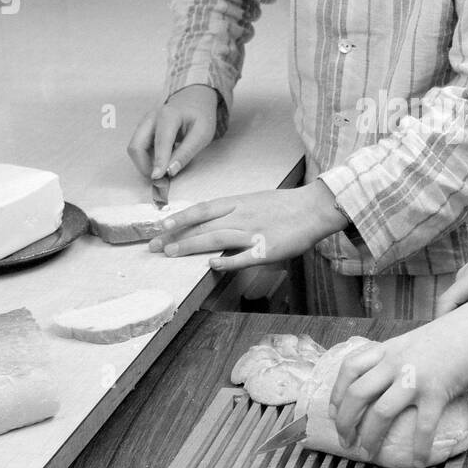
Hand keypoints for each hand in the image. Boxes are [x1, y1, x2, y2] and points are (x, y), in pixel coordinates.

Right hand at [128, 85, 219, 187]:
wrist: (194, 100)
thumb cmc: (200, 116)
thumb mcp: (202, 134)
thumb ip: (186, 153)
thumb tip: (170, 171)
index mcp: (168, 115)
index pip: (160, 142)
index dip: (158, 161)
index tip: (157, 177)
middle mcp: (151, 118)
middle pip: (136, 146)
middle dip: (144, 166)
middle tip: (160, 179)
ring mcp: (144, 123)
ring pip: (135, 149)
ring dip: (144, 164)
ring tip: (162, 173)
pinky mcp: (143, 130)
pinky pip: (139, 148)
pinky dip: (146, 159)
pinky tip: (160, 164)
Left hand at [149, 180, 346, 268]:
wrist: (313, 208)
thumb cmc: (285, 206)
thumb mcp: (254, 202)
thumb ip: (233, 214)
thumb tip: (212, 226)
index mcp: (238, 203)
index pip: (202, 210)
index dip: (179, 217)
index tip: (160, 226)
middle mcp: (241, 216)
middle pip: (202, 225)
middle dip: (176, 236)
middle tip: (154, 246)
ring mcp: (253, 232)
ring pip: (217, 237)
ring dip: (192, 245)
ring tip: (171, 253)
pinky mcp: (267, 249)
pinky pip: (244, 256)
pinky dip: (227, 261)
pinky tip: (211, 265)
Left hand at [331, 281, 467, 462]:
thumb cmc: (453, 334)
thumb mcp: (416, 341)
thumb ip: (401, 358)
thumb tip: (393, 382)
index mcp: (388, 349)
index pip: (349, 368)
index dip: (336, 393)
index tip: (332, 412)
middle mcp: (395, 362)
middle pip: (357, 395)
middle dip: (345, 422)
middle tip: (346, 441)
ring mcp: (414, 377)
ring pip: (380, 413)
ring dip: (370, 438)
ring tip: (368, 455)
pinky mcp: (437, 390)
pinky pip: (423, 426)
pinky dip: (418, 447)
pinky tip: (418, 461)